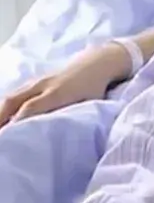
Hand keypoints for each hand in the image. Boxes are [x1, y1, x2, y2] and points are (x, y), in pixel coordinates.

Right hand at [0, 42, 130, 130]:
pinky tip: (3, 116)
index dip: (18, 121)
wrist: (96, 63)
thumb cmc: (93, 89)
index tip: (8, 136)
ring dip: (0, 112)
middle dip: (0, 117)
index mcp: (57, 93)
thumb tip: (67, 139)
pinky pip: (16, 93)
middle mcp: (42, 86)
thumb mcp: (89, 105)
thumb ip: (76, 118)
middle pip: (13, 100)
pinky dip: (6, 105)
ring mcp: (37, 82)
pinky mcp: (36, 82)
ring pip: (12, 96)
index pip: (31, 108)